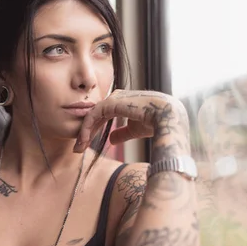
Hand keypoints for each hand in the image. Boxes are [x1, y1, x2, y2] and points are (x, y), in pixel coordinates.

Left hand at [74, 89, 188, 152]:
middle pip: (96, 115)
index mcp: (125, 101)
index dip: (95, 129)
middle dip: (86, 132)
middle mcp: (118, 97)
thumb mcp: (136, 130)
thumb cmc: (158, 123)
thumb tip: (111, 139)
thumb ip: (123, 133)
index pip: (104, 114)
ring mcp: (114, 98)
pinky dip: (86, 128)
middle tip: (78, 148)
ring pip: (93, 115)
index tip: (86, 144)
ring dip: (84, 132)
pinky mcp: (112, 102)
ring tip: (78, 148)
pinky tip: (83, 140)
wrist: (168, 118)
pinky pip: (94, 115)